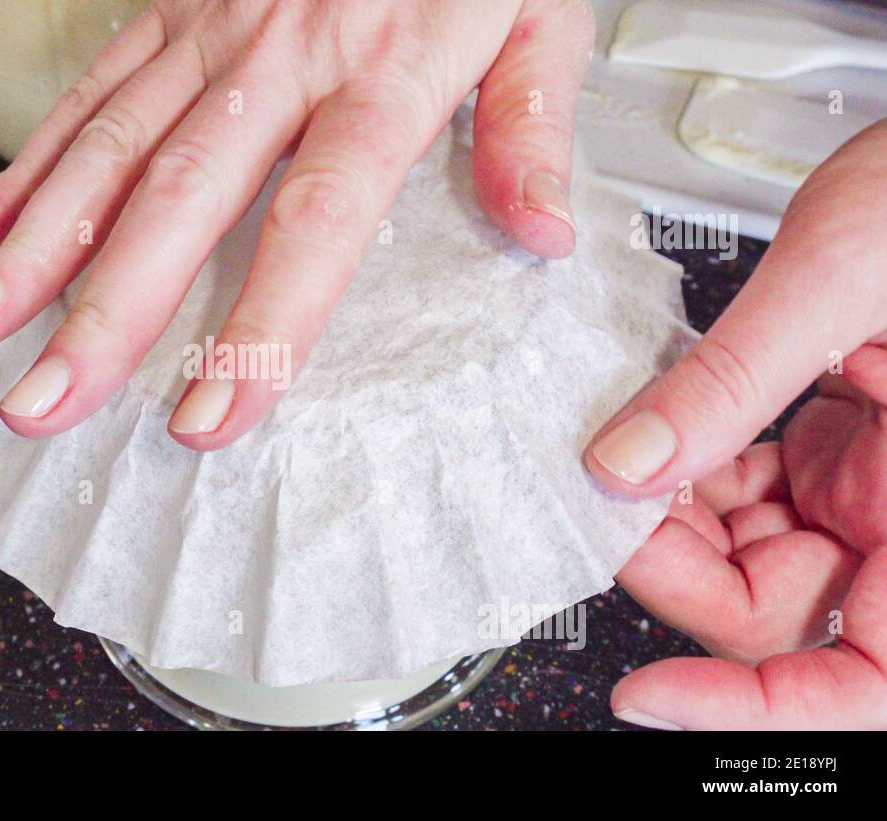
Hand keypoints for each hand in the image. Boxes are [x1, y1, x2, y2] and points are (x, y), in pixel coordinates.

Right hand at [0, 0, 594, 448]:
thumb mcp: (539, 13)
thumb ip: (529, 123)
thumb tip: (539, 230)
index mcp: (382, 69)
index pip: (314, 220)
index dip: (259, 326)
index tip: (213, 411)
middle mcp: (281, 53)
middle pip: (179, 201)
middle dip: (103, 313)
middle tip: (47, 399)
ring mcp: (212, 27)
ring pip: (110, 149)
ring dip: (36, 247)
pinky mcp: (173, 5)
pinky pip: (93, 89)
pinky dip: (33, 165)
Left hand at [585, 122, 886, 728]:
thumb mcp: (839, 278)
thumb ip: (730, 383)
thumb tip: (624, 464)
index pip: (861, 683)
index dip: (750, 706)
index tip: (647, 696)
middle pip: (776, 611)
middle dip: (676, 564)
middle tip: (605, 501)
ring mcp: (877, 487)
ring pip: (749, 554)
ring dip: (671, 511)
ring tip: (619, 451)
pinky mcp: (845, 447)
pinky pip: (752, 494)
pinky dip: (692, 465)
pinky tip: (656, 425)